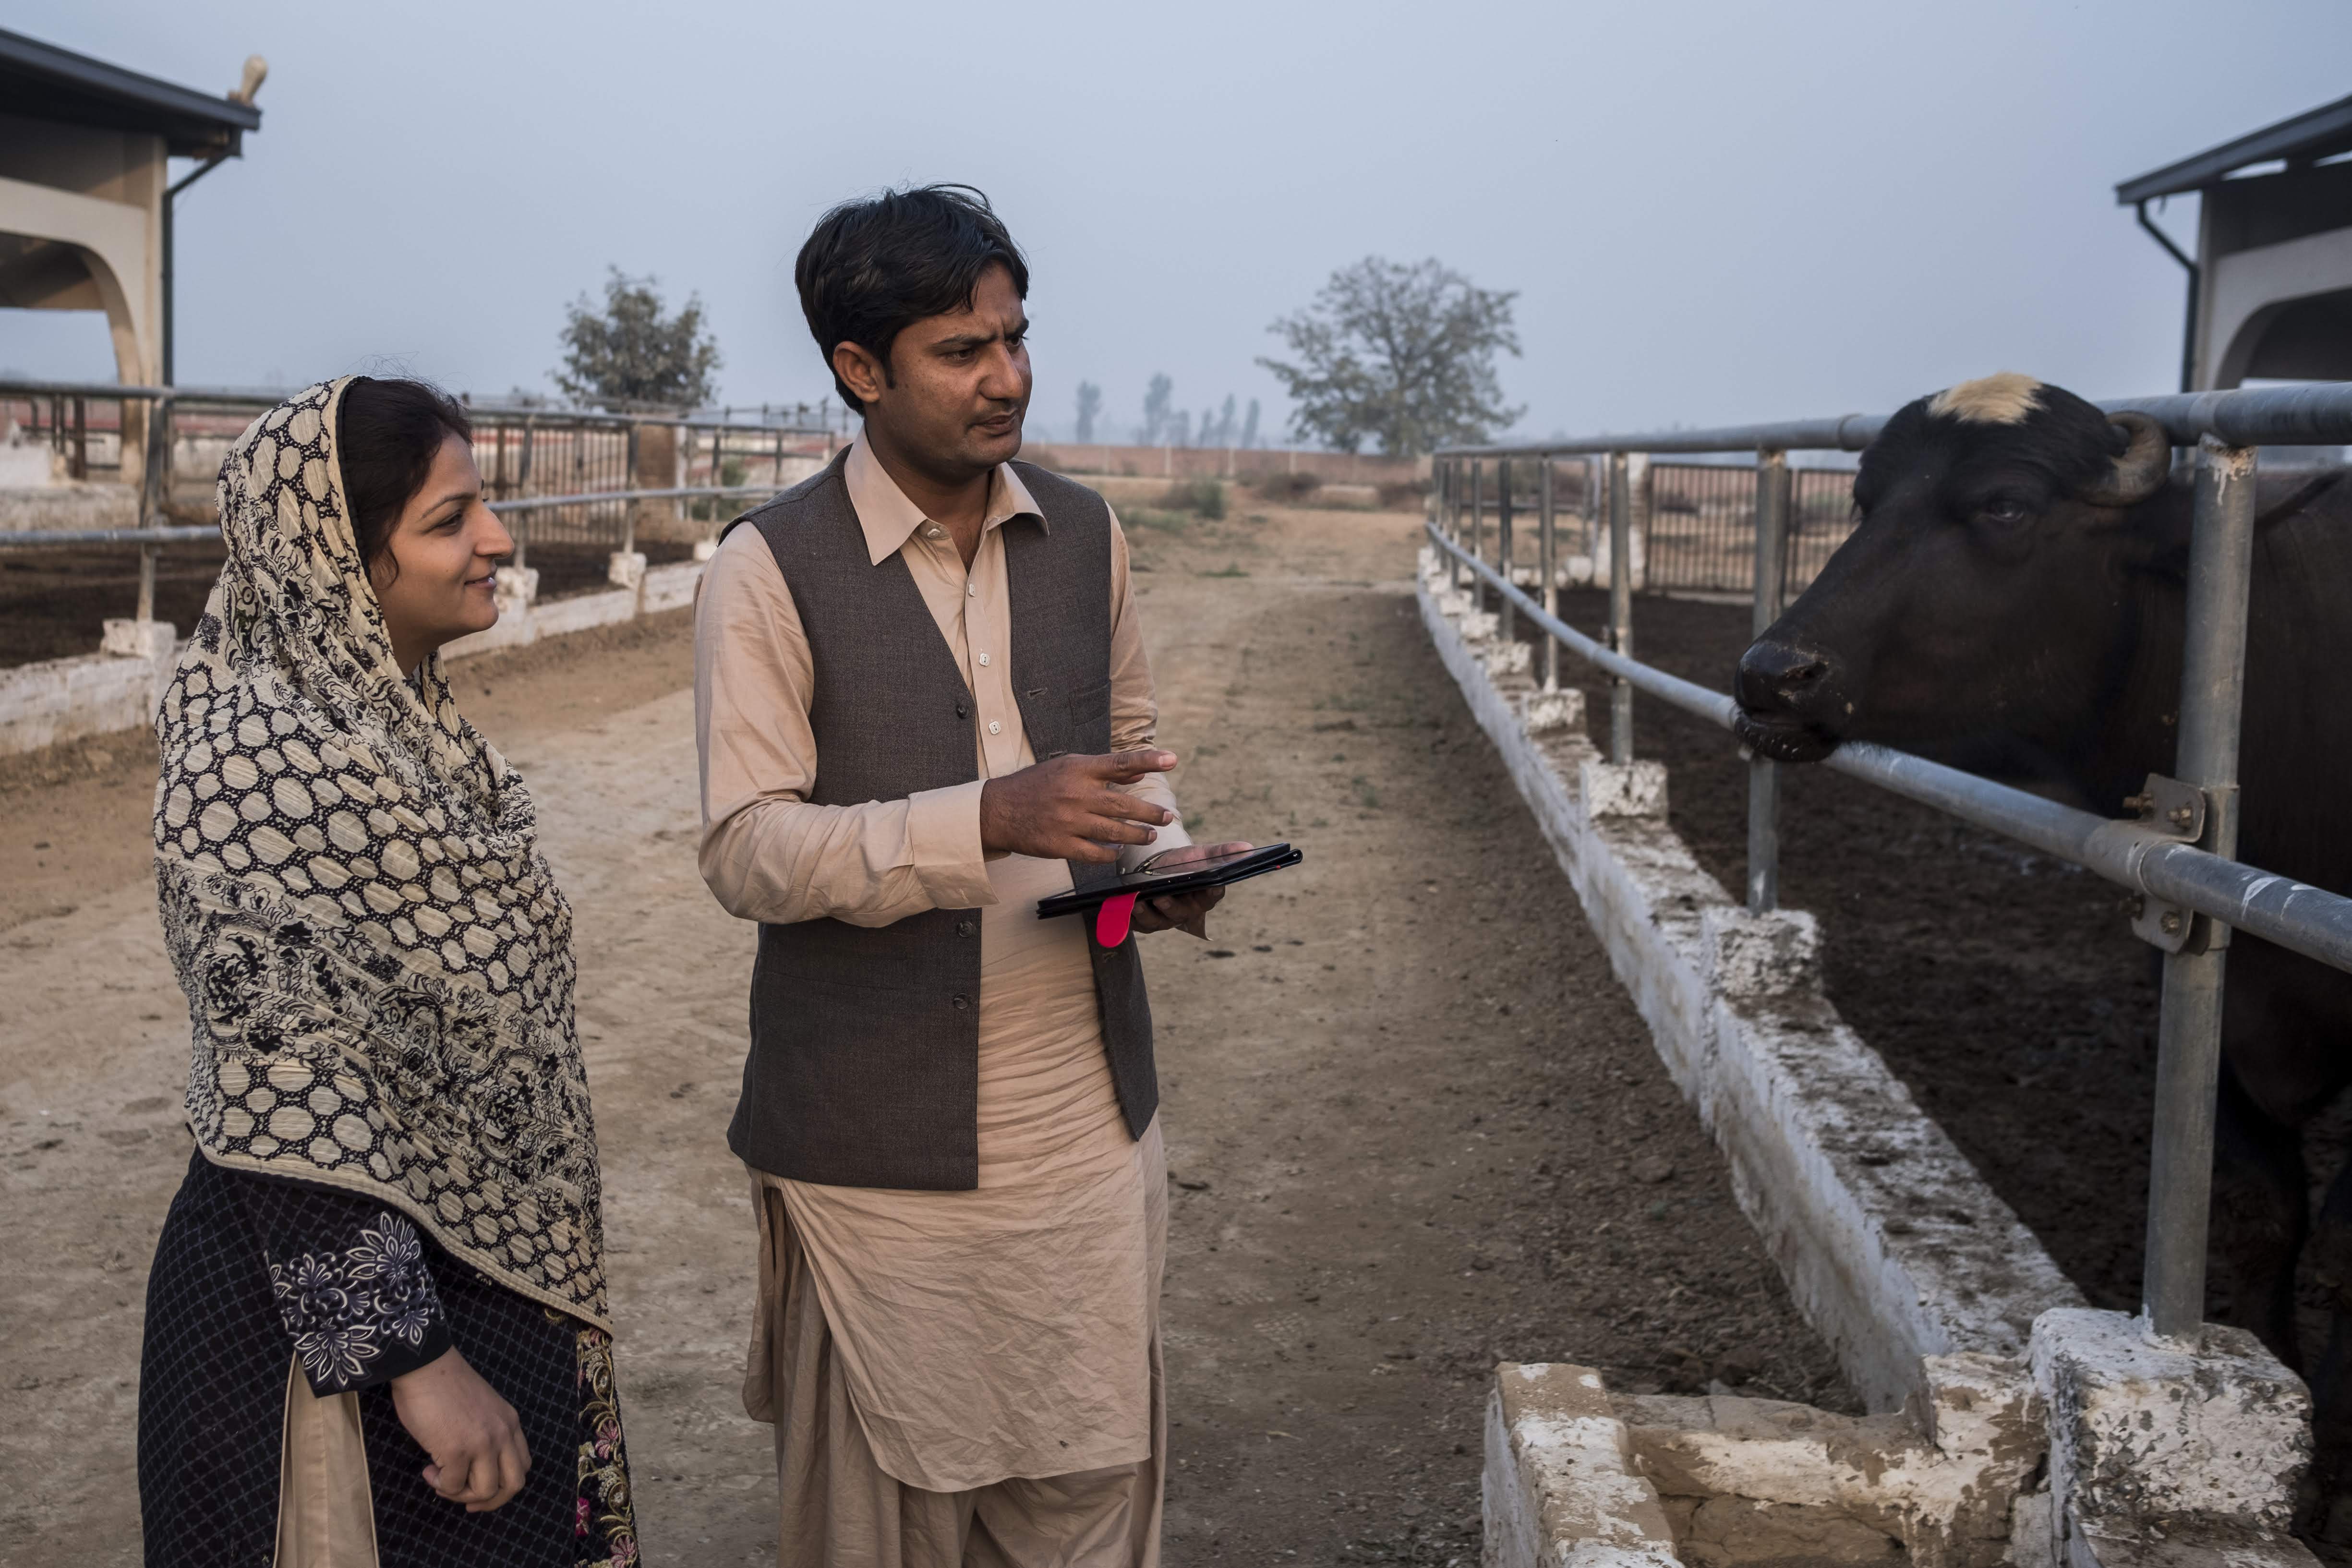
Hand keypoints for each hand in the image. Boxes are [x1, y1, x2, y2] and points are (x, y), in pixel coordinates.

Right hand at [391, 1348, 529, 1511]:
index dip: (503, 1486)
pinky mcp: (457, 1449)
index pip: (522, 1465)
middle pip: (514, 1484)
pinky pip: (452, 1485)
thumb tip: (473, 1470)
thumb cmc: (444, 1386)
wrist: (425, 1364)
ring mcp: (482, 1442)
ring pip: (486, 1491)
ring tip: (440, 1480)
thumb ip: (487, 1435)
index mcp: (510, 1422)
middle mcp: (503, 1433)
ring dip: (459, 1493)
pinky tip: (428, 1469)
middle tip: (465, 1500)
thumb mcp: (482, 1410)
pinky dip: (439, 1484)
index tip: (480, 1490)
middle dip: (490, 1501)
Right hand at [980, 749, 1177, 863]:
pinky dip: (1111, 853)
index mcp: (1078, 769)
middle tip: (1167, 816)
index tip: (1172, 759)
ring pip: (1114, 832)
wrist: (998, 810)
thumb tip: (1136, 775)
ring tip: (1151, 835)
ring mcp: (1068, 822)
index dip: (1148, 760)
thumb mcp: (1066, 767)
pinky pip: (1095, 853)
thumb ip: (1102, 771)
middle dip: (1150, 812)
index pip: (1121, 763)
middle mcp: (1076, 794)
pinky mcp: (1060, 845)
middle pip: (1123, 804)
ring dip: (1137, 835)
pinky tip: (1119, 851)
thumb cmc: (1036, 785)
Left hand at [1133, 841, 1252, 936]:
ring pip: (1157, 921)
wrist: (1155, 869)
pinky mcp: (1144, 922)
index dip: (1212, 892)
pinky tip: (1121, 907)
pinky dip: (1128, 917)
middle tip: (1161, 897)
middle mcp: (1185, 912)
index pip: (1211, 897)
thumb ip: (1223, 852)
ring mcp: (1164, 919)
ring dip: (1147, 913)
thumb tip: (1249, 847)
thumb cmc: (1182, 863)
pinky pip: (1136, 924)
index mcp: (1203, 897)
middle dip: (1171, 906)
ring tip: (1137, 901)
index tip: (1211, 885)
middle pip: (1181, 913)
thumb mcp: (1201, 854)